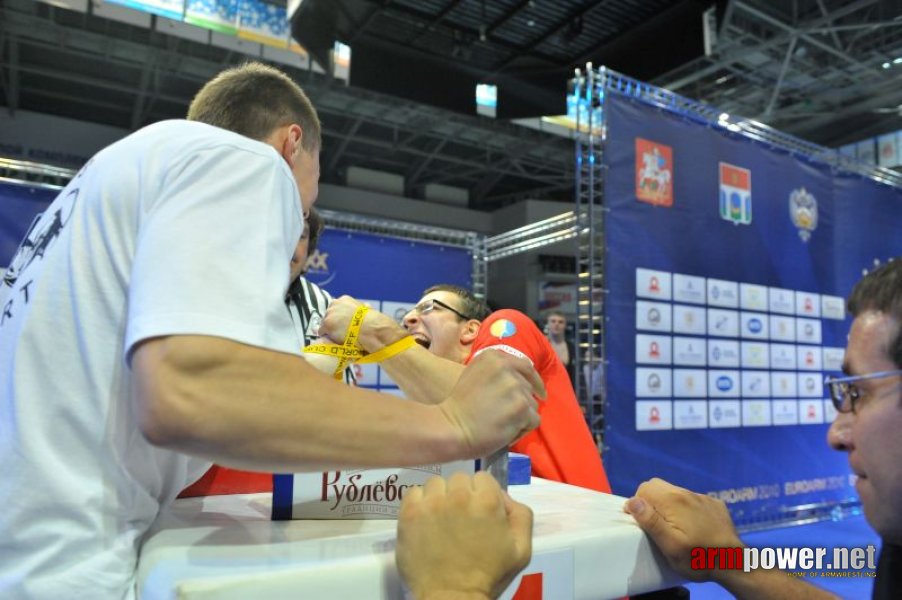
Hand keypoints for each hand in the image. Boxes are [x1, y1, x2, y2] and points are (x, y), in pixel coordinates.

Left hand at [320, 296, 402, 350]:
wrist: (369, 327)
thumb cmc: (371, 320)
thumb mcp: (366, 309)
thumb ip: (360, 308)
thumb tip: (366, 306)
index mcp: (344, 299)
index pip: (335, 308)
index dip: (338, 318)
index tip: (342, 324)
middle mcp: (334, 304)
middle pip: (328, 315)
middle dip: (333, 323)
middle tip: (340, 331)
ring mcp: (329, 314)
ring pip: (324, 324)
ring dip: (329, 330)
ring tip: (337, 337)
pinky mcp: (326, 324)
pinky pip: (322, 332)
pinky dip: (326, 337)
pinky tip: (334, 340)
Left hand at [396, 472, 532, 599]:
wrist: (452, 598)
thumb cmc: (488, 576)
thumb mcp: (521, 550)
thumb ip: (520, 514)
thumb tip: (502, 496)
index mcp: (487, 501)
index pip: (483, 478)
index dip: (482, 494)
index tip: (479, 511)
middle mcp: (459, 496)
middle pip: (459, 479)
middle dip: (461, 494)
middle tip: (460, 518)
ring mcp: (431, 503)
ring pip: (435, 483)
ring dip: (439, 496)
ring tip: (441, 519)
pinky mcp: (409, 514)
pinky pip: (413, 493)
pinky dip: (419, 503)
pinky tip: (425, 521)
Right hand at [438, 350, 543, 457]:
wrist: (451, 426)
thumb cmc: (458, 406)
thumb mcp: (475, 375)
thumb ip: (497, 372)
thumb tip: (520, 379)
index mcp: (494, 357)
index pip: (525, 365)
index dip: (533, 380)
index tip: (537, 391)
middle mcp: (507, 367)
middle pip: (528, 387)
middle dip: (521, 402)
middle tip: (504, 415)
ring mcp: (515, 387)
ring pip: (532, 405)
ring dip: (521, 417)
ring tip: (502, 425)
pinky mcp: (521, 407)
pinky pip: (533, 420)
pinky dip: (522, 430)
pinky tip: (506, 433)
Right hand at [624, 478, 742, 582]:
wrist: (734, 563)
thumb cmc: (698, 557)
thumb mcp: (670, 545)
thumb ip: (651, 521)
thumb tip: (633, 501)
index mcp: (673, 500)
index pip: (644, 488)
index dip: (638, 504)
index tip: (641, 522)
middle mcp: (687, 493)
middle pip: (659, 486)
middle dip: (652, 501)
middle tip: (656, 524)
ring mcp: (703, 497)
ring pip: (676, 493)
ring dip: (669, 505)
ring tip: (675, 527)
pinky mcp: (715, 504)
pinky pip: (693, 500)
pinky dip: (687, 509)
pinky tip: (693, 526)